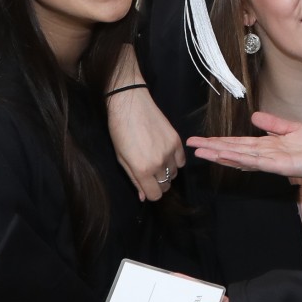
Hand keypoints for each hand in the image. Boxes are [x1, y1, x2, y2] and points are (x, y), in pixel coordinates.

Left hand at [105, 50, 182, 202]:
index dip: (150, 193)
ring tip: (156, 159)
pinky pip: (181, 161)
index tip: (147, 186)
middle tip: (149, 172)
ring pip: (174, 174)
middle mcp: (159, 163)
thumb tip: (143, 196)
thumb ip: (134, 179)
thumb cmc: (120, 131)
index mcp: (142, 169)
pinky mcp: (177, 140)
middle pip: (165, 185)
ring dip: (166, 172)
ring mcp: (170, 151)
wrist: (130, 104)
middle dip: (158, 183)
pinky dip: (175, 161)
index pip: (155, 195)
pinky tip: (165, 153)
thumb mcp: (122, 159)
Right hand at [188, 112, 301, 190]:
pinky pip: (259, 161)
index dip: (220, 142)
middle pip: (234, 151)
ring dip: (221, 155)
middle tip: (191, 146)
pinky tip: (229, 156)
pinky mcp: (282, 166)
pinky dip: (243, 159)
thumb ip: (274, 123)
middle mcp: (266, 156)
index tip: (203, 140)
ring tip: (203, 152)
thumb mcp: (293, 129)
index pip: (239, 144)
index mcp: (268, 146)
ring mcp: (272, 162)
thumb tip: (254, 117)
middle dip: (213, 149)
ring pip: (241, 158)